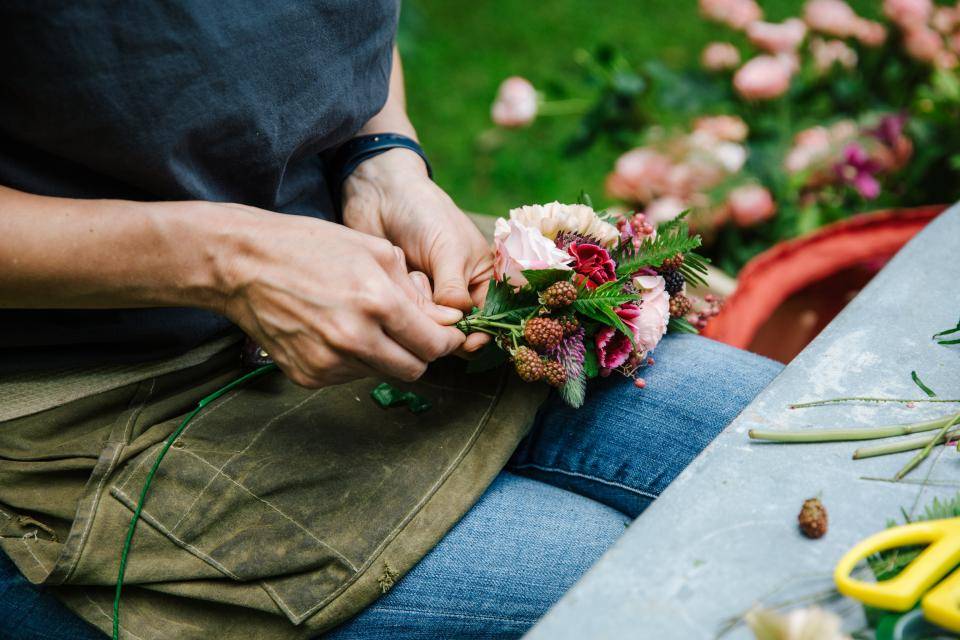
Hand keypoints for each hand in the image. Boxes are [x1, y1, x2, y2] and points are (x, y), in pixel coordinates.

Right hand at [214, 204, 465, 387]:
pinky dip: (354, 359)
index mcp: (376, 303)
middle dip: (421, 353)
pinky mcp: (308, 376)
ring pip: (381, 373)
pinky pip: (348, 376)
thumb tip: (447, 321)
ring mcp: (328, 362)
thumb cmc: (309, 247)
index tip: (448, 335)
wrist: (243, 265)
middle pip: (413, 370)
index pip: (432, 345)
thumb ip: (414, 292)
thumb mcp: (374, 252)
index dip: (447, 342)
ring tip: (364, 322)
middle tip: (414, 333)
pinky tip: (337, 331)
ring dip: (385, 354)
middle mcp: (354, 339)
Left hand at [342, 149, 492, 352]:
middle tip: (432, 317)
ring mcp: (428, 297)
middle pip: (458, 331)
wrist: (381, 194)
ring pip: (429, 327)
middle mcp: (457, 293)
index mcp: (481, 280)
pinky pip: (404, 317)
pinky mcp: (402, 298)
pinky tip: (398, 279)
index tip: (466, 342)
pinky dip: (401, 305)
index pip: (488, 318)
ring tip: (414, 282)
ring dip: (421, 313)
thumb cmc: (426, 214)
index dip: (479, 334)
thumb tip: (455, 327)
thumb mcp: (449, 250)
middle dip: (445, 326)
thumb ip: (454, 290)